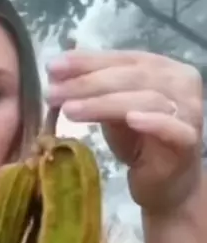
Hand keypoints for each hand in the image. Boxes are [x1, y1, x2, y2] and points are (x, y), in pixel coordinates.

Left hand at [47, 49, 203, 213]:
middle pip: (133, 76)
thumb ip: (93, 90)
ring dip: (105, 103)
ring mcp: (190, 111)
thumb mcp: (111, 111)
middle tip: (53, 93)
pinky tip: (130, 120)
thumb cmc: (138, 142)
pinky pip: (173, 128)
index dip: (87, 61)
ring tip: (70, 111)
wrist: (164, 183)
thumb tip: (56, 73)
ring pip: (147, 99)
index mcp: (163, 68)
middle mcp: (181, 83)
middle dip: (88, 83)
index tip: (52, 68)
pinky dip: (153, 121)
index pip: (122, 59)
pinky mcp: (188, 141)